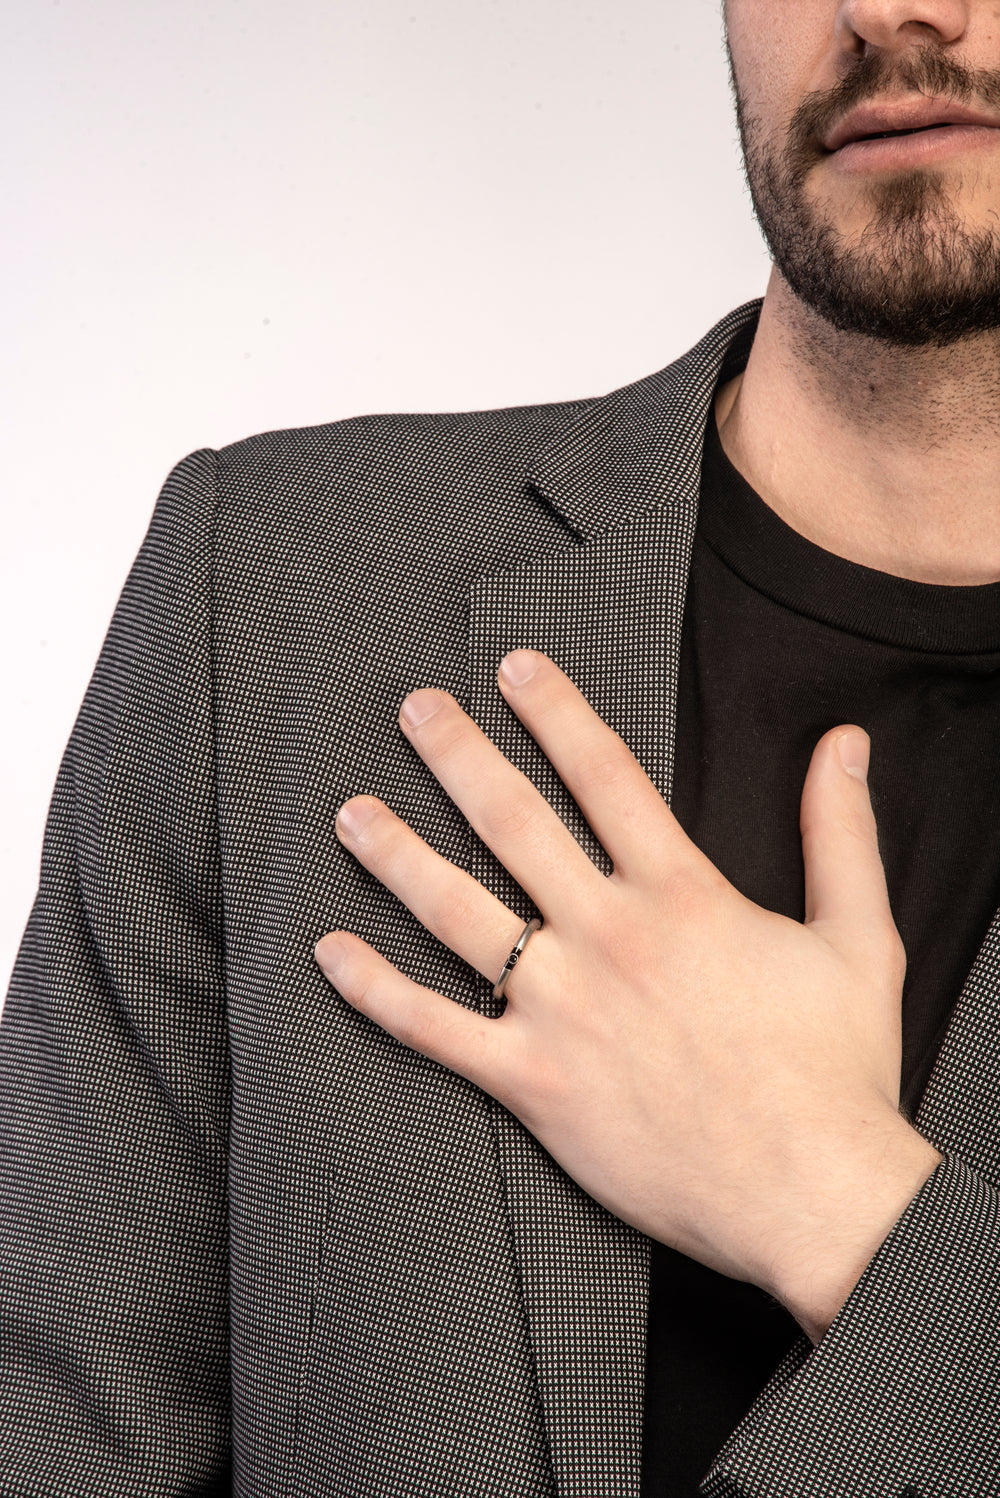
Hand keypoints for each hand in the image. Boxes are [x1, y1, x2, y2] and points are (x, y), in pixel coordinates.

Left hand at [315, 650, 942, 1341]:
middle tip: (414, 707)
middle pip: (514, 821)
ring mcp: (562, 1009)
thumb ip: (841, 833)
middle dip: (457, 755)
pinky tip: (330, 952)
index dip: (556, 711)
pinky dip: (375, 990)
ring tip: (351, 814)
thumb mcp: (860, 937)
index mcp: (682, 895)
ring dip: (396, 855)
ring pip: (456, 912)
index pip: (605, 776)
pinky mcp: (532, 1081)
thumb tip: (845, 744)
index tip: (514, 667)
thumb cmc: (838, 1071)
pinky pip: (433, 1028)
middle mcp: (608, 937)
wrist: (813, 1193)